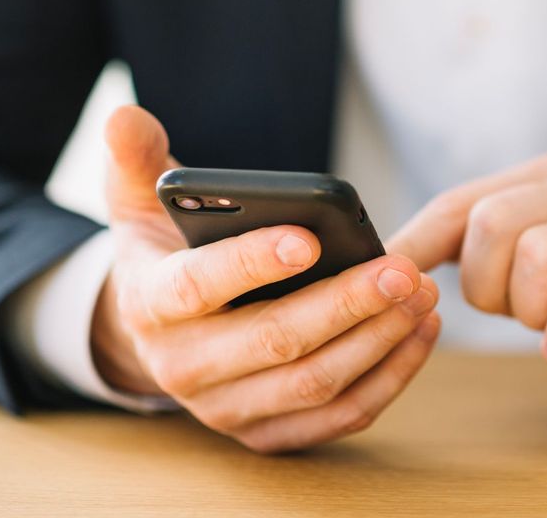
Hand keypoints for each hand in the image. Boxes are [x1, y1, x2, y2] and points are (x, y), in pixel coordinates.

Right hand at [91, 106, 440, 452]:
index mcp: (150, 304)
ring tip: (424, 293)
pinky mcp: (265, 434)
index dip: (252, 263)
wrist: (164, 331)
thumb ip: (135, 157)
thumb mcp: (138, 202)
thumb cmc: (166, 253)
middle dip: (345, 304)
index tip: (310, 236)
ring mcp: (226, 408)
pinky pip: (336, 417)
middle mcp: (183, 368)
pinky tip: (419, 333)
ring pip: (313, 383)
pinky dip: (387, 378)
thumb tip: (122, 113)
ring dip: (378, 340)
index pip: (198, 286)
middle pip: (274, 342)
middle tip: (403, 269)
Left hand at [388, 154, 546, 393]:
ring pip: (536, 254)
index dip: (415, 246)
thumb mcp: (541, 253)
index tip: (386, 283)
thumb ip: (481, 246)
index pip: (459, 203)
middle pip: (490, 225)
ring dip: (529, 309)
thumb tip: (395, 264)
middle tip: (515, 310)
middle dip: (484, 285)